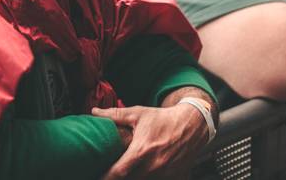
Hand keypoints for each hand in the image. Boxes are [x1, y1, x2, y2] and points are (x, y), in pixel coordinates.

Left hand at [92, 103, 208, 178]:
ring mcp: (165, 173)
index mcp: (142, 150)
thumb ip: (115, 115)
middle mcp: (153, 165)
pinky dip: (150, 177)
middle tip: (111, 173)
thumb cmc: (162, 118)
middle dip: (120, 177)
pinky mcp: (174, 177)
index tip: (98, 176)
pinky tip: (143, 172)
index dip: (106, 177)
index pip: (119, 171)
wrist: (191, 124)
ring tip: (128, 171)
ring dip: (135, 176)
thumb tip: (94, 111)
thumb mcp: (138, 113)